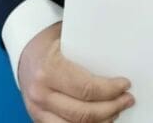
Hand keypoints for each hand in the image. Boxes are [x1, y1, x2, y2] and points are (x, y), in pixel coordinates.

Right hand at [18, 22, 134, 121]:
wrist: (25, 52)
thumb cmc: (50, 43)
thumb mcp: (67, 38)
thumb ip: (88, 51)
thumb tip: (119, 59)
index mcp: (49, 69)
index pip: (86, 88)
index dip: (110, 90)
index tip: (125, 85)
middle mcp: (41, 93)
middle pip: (84, 113)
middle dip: (111, 107)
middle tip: (127, 100)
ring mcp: (38, 109)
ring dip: (102, 121)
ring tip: (116, 111)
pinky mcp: (38, 119)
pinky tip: (99, 120)